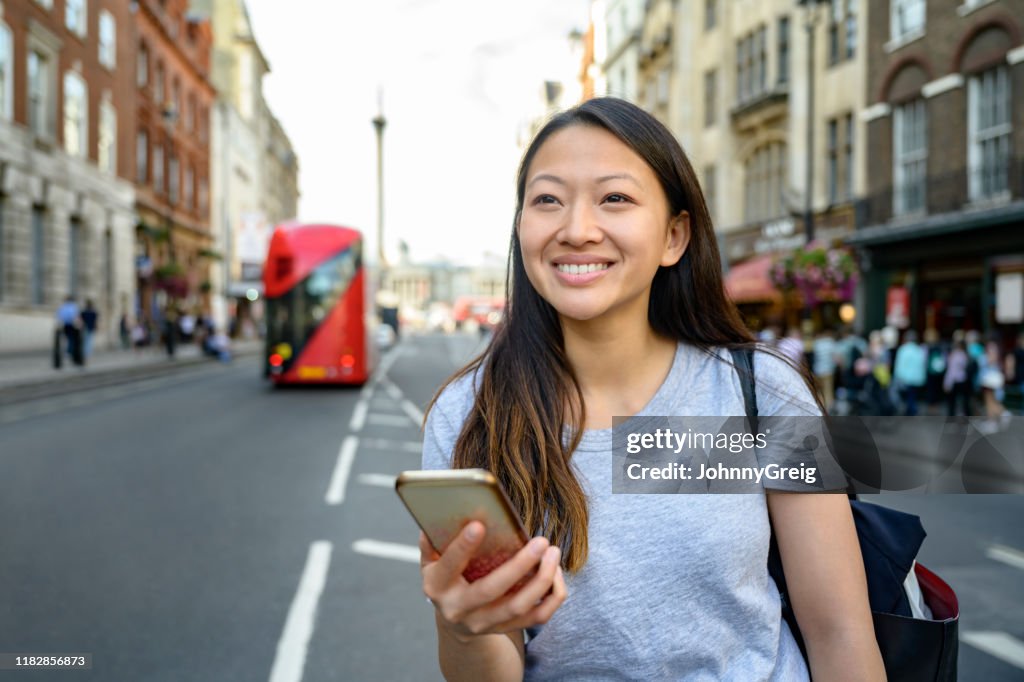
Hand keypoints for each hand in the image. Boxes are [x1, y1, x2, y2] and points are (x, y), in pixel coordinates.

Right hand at [420, 522, 566, 642]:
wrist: (455, 621)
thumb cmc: (447, 579)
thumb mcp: (431, 561)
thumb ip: (433, 540)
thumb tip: (438, 512)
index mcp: (437, 587)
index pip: (449, 566)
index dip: (462, 547)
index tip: (479, 525)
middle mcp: (459, 609)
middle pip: (491, 590)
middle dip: (519, 565)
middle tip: (540, 541)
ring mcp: (483, 623)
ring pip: (518, 606)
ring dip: (541, 580)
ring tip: (553, 553)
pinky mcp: (505, 628)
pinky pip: (536, 617)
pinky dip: (552, 597)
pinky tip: (556, 574)